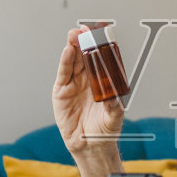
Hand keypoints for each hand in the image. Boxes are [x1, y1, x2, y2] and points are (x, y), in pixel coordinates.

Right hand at [52, 24, 123, 156]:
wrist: (90, 147)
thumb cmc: (104, 130)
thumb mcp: (113, 118)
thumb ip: (114, 107)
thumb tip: (115, 97)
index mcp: (102, 81)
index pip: (100, 59)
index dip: (99, 46)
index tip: (100, 32)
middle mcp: (87, 80)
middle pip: (84, 56)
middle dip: (83, 42)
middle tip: (84, 30)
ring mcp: (74, 84)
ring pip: (73, 61)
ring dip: (73, 47)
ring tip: (74, 35)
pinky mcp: (61, 92)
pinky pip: (63, 74)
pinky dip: (65, 61)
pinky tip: (67, 51)